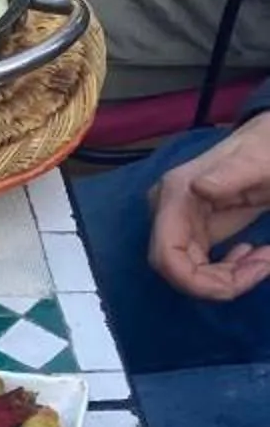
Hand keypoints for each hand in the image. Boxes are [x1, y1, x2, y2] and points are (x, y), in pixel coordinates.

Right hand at [149, 114, 269, 303]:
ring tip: (261, 259)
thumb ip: (233, 172)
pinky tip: (250, 254)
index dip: (199, 283)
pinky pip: (199, 267)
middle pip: (177, 271)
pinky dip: (226, 271)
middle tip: (262, 266)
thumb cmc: (266, 149)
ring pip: (188, 274)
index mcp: (176, 193)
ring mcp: (177, 222)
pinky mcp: (191, 231)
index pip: (167, 257)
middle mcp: (168, 211)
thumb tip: (199, 187)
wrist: (268, 142)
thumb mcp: (259, 161)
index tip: (245, 279)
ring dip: (226, 278)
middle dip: (220, 281)